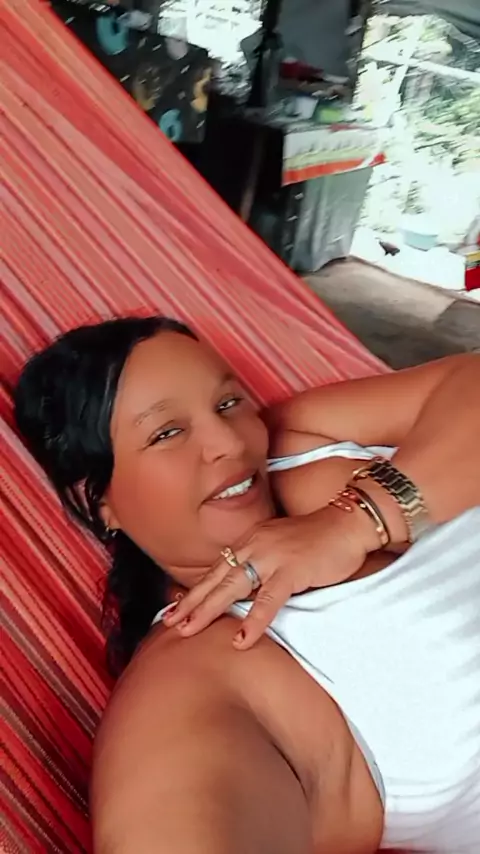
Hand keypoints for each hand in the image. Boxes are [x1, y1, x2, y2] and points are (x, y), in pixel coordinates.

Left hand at [164, 505, 375, 648]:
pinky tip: (241, 640)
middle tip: (168, 622)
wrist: (347, 522)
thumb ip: (263, 562)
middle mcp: (255, 545)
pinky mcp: (291, 570)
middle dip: (191, 602)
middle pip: (216, 578)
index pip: (218, 568)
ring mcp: (272, 557)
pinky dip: (253, 621)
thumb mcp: (281, 546)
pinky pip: (268, 600)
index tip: (177, 607)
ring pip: (232, 587)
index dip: (197, 589)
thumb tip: (248, 587)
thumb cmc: (319, 538)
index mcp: (252, 540)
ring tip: (187, 631)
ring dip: (207, 610)